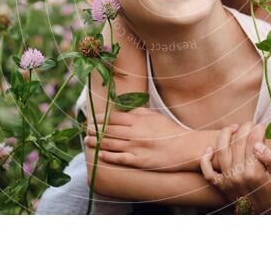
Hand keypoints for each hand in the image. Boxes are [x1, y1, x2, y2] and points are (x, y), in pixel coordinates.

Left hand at [84, 107, 228, 171]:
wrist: (185, 147)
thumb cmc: (170, 131)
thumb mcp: (155, 116)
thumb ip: (139, 112)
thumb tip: (125, 110)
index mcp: (138, 120)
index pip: (113, 118)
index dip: (100, 119)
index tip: (92, 119)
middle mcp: (134, 132)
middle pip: (109, 130)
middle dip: (95, 130)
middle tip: (85, 129)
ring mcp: (135, 147)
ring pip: (111, 144)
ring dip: (97, 142)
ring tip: (88, 141)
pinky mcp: (139, 161)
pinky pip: (119, 158)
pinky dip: (107, 156)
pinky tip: (99, 155)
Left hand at [200, 122, 270, 213]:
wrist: (267, 216)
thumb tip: (259, 145)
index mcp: (254, 172)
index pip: (252, 141)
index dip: (257, 129)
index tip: (262, 125)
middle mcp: (238, 175)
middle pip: (237, 142)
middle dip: (244, 128)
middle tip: (251, 124)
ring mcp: (227, 181)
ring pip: (221, 151)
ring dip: (225, 134)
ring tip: (234, 127)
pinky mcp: (221, 186)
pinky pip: (207, 172)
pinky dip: (205, 159)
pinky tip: (210, 148)